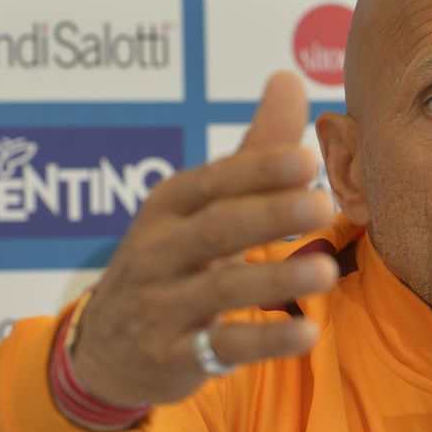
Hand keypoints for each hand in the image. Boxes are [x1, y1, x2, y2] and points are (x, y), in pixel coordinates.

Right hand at [70, 73, 337, 405]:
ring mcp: (164, 304)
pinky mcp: (175, 354)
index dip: (259, 169)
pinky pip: (223, 347)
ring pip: (221, 289)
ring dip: (275, 278)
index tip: (307, 157)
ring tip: (326, 270)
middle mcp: (161, 249)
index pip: (216, 181)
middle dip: (269, 214)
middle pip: (216, 227)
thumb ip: (253, 150)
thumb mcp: (199, 202)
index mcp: (172, 204)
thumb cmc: (172, 255)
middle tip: (324, 203)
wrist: (106, 343)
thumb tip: (288, 77)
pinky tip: (307, 333)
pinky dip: (265, 341)